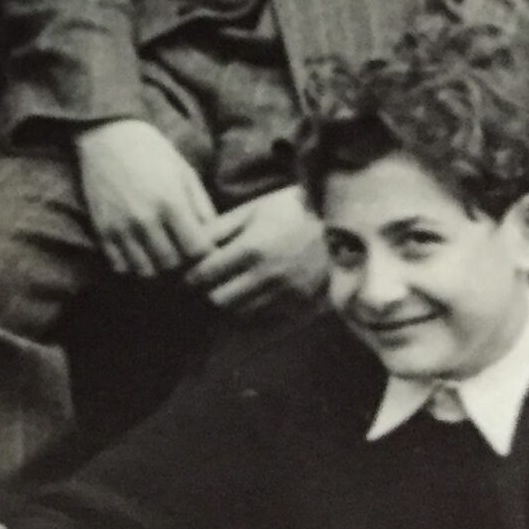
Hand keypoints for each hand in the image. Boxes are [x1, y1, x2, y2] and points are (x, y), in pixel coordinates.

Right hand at [76, 120, 216, 278]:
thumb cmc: (152, 151)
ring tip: (162, 255)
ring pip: (146, 272)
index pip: (197, 250)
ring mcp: (120, 227)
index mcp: (171, 202)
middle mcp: (145, 219)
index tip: (204, 247)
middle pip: (173, 265)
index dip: (205, 253)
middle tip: (183, 253)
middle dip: (183, 263)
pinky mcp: (102, 230)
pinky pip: (120, 266)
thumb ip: (202, 207)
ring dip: (158, 268)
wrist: (107, 136)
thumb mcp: (185, 172)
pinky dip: (132, 266)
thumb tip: (215, 238)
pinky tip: (139, 253)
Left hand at [187, 185, 328, 312]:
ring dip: (228, 305)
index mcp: (251, 248)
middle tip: (203, 287)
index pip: (206, 274)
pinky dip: (251, 312)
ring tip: (225, 293)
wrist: (341, 222)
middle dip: (206, 293)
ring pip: (240, 313)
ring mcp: (286, 293)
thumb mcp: (253, 210)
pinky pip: (265, 319)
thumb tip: (192, 244)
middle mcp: (267, 275)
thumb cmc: (291, 210)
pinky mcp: (301, 304)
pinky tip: (248, 299)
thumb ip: (220, 228)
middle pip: (219, 300)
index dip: (191, 276)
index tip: (187, 275)